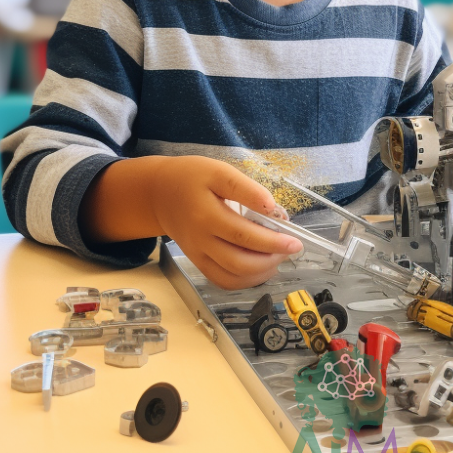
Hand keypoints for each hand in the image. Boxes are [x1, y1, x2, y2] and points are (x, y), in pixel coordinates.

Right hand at [147, 156, 302, 288]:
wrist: (159, 193)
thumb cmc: (192, 178)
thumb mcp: (218, 171)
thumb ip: (244, 188)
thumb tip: (270, 206)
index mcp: (206, 213)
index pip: (242, 231)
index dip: (270, 236)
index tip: (291, 229)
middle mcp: (201, 238)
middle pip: (240, 258)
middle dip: (272, 255)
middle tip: (293, 245)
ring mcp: (199, 253)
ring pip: (233, 275)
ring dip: (262, 270)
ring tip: (281, 255)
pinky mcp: (198, 261)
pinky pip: (223, 280)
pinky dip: (246, 279)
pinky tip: (262, 267)